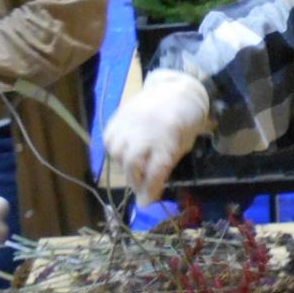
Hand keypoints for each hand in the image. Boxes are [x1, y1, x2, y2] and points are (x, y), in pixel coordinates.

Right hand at [103, 69, 212, 205]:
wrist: (175, 89)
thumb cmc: (185, 122)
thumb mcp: (182, 145)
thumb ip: (165, 165)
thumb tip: (148, 190)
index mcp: (167, 137)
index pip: (155, 170)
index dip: (149, 189)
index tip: (145, 204)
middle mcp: (144, 129)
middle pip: (132, 163)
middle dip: (136, 180)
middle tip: (141, 187)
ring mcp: (128, 122)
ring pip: (117, 154)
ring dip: (125, 167)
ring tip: (135, 169)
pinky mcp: (117, 117)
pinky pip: (108, 142)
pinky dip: (115, 153)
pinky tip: (125, 154)